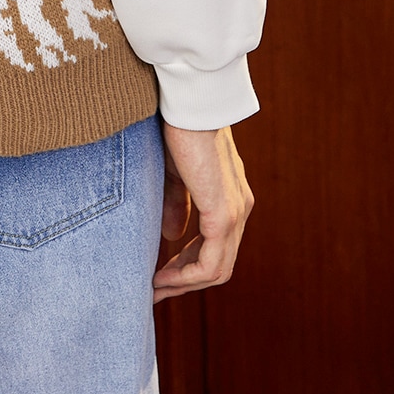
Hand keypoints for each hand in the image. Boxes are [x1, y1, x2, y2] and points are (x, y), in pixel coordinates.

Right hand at [152, 122, 252, 303]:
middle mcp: (240, 210)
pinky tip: (160, 277)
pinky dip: (185, 276)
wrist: (190, 103)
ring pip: (216, 270)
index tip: (158, 275)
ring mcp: (235, 214)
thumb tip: (174, 236)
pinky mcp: (223, 215)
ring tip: (153, 288)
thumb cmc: (180, 127)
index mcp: (230, 198)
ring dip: (183, 284)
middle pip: (218, 265)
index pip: (216, 247)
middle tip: (153, 290)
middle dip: (184, 281)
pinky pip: (210, 263)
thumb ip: (178, 203)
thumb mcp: (176, 172)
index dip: (187, 266)